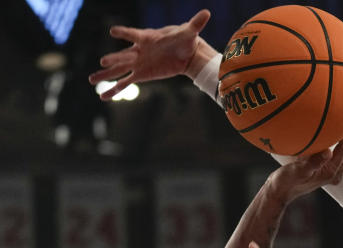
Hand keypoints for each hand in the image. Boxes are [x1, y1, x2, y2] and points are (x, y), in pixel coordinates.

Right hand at [88, 9, 213, 100]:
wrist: (185, 53)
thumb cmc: (184, 40)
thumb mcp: (189, 32)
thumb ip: (195, 24)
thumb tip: (207, 12)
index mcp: (146, 38)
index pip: (133, 34)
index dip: (125, 33)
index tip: (114, 31)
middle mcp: (138, 51)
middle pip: (123, 55)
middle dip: (114, 59)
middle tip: (103, 62)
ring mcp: (138, 63)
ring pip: (119, 69)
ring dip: (106, 74)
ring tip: (91, 80)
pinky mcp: (141, 75)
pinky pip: (125, 82)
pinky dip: (114, 89)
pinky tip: (103, 97)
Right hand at [267, 131, 342, 203]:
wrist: (279, 192)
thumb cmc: (287, 182)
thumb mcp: (298, 170)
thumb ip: (313, 162)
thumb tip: (328, 152)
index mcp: (329, 172)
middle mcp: (331, 174)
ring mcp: (326, 175)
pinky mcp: (319, 174)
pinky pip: (334, 162)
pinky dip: (336, 153)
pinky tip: (329, 146)